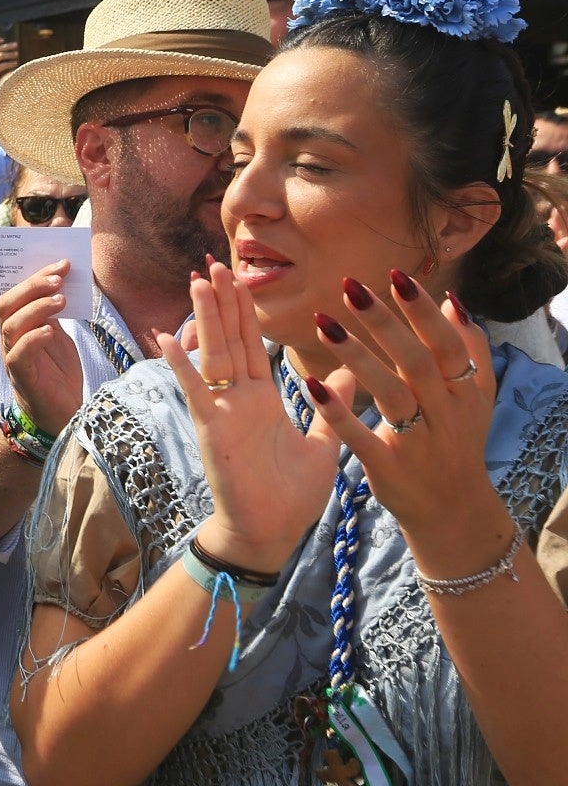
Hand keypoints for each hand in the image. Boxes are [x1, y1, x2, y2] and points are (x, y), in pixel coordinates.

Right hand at [0, 261, 83, 433]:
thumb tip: (58, 282)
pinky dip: (33, 338)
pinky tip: (50, 329)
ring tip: (62, 299)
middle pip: (7, 305)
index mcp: (17, 326)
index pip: (14, 294)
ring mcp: (13, 358)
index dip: (34, 276)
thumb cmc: (58, 373)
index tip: (62, 264)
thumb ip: (51, 314)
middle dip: (32, 287)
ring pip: (11, 326)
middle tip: (59, 276)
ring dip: (36, 308)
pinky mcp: (22, 377)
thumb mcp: (57, 336)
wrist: (64, 414)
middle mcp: (9, 340)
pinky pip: (19, 355)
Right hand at [159, 260, 338, 573]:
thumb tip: (356, 374)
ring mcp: (222, 410)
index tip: (238, 277)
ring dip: (206, 317)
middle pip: (230, 339)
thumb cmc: (292, 496)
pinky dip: (181, 364)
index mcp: (263, 399)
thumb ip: (334, 407)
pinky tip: (168, 336)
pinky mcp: (211, 428)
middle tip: (214, 262)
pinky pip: (195, 389)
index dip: (246, 311)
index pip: (253, 344)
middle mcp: (239, 398)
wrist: (271, 533)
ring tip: (198, 281)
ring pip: (215, 353)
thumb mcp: (325, 444)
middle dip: (223, 301)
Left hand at [302, 272, 511, 572]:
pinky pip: (361, 437)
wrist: (452, 510)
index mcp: (465, 393)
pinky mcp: (389, 469)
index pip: (446, 344)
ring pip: (389, 394)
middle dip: (384, 323)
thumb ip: (470, 350)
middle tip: (350, 286)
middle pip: (416, 362)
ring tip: (322, 322)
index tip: (396, 275)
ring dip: (356, 356)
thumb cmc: (457, 440)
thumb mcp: (476, 399)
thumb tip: (455, 302)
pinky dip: (337, 412)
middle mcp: (446, 415)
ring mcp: (418, 443)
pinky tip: (310, 384)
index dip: (422, 311)